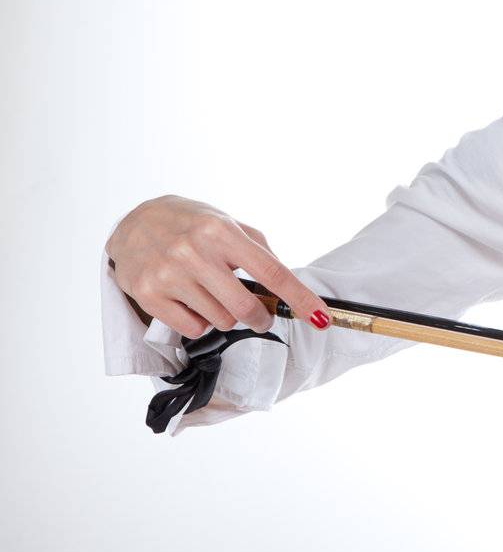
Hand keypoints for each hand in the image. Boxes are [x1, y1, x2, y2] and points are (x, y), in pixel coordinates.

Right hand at [107, 194, 331, 338]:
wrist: (133, 222)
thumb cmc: (190, 223)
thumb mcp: (226, 224)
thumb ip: (258, 251)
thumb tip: (286, 284)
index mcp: (222, 232)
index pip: (272, 273)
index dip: (300, 299)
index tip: (321, 318)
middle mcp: (194, 252)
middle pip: (245, 307)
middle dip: (261, 318)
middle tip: (261, 316)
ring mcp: (169, 275)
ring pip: (220, 320)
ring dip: (227, 316)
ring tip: (213, 295)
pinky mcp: (148, 295)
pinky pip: (193, 329)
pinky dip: (201, 322)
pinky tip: (192, 302)